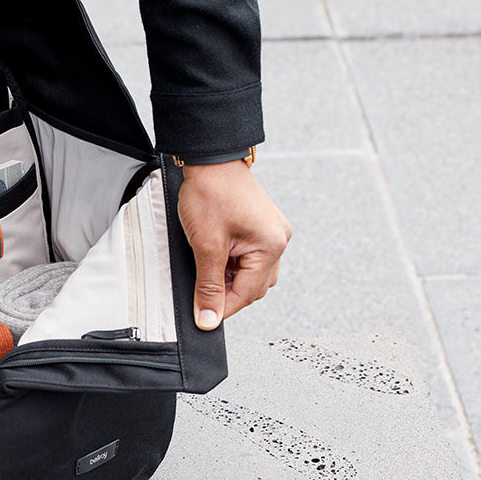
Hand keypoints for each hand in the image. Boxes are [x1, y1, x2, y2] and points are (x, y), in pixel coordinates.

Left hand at [177, 159, 290, 330]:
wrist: (211, 161)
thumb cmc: (211, 193)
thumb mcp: (205, 245)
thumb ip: (208, 286)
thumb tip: (209, 318)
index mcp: (271, 246)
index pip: (248, 294)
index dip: (223, 307)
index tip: (204, 317)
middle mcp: (278, 241)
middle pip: (254, 287)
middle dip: (227, 292)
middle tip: (201, 288)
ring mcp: (272, 232)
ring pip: (252, 273)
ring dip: (230, 277)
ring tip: (208, 263)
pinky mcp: (262, 227)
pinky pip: (251, 257)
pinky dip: (233, 262)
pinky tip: (216, 252)